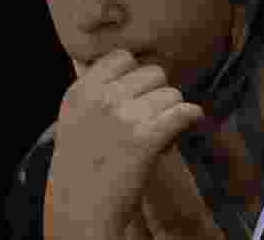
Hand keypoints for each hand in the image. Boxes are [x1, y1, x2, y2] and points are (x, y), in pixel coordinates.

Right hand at [44, 49, 204, 239]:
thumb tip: (110, 63)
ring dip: (172, 109)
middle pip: (151, 73)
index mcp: (81, 90)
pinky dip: (191, 116)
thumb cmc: (79, 165)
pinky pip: (183, 112)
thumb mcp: (71, 117)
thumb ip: (90, 89)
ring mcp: (124, 116)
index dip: (135, 73)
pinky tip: (189, 122)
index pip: (121, 57)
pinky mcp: (146, 138)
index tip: (138, 90)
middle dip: (157, 92)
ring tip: (162, 127)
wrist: (81, 207)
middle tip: (152, 113)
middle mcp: (102, 98)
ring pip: (171, 93)